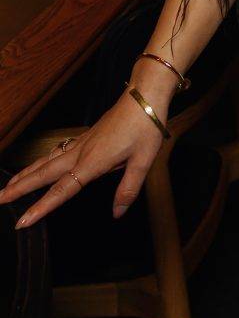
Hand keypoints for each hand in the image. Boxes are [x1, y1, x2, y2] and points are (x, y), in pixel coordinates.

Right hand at [0, 91, 167, 229]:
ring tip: (7, 187)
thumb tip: (116, 213)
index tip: (22, 221)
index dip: (41, 207)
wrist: (144, 96)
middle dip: (19, 188)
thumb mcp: (143, 161)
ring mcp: (80, 143)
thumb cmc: (146, 127)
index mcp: (92, 162)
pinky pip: (56, 153)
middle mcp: (80, 153)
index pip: (61, 190)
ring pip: (46, 161)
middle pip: (43, 173)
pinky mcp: (85, 137)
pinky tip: (37, 166)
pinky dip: (40, 162)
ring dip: (25, 174)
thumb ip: (128, 189)